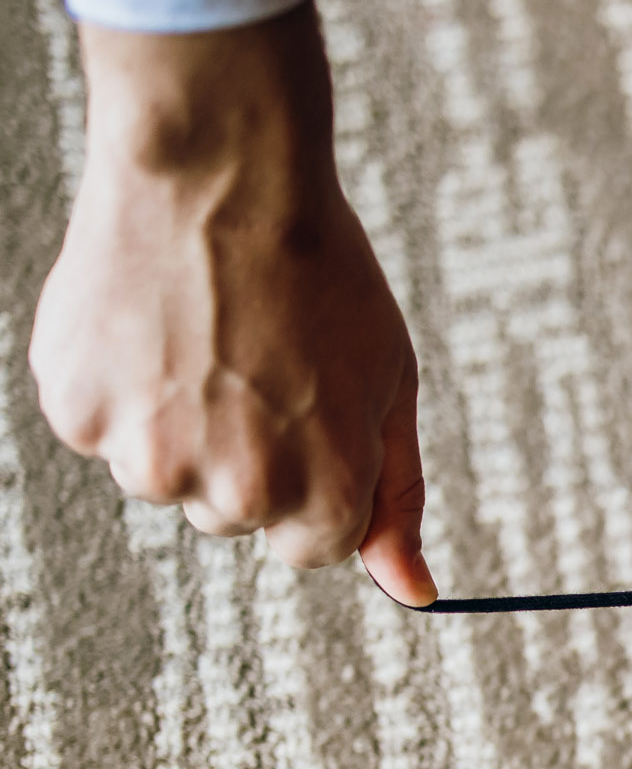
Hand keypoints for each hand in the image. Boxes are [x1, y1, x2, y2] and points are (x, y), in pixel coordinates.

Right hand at [30, 0, 432, 604]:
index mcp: (320, 500)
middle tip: (255, 359)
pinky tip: (149, 323)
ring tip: (203, 334)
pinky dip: (120, 385)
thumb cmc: (319, 274)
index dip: (314, 475)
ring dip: (180, 420)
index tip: (309, 413)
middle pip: (236, 513)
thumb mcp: (388, 387)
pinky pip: (103, 429)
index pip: (311, 547)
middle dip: (249, 452)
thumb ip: (396, 499)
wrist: (219, 175)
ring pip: (165, 474)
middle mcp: (233, 495)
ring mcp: (147, 459)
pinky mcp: (79, 414)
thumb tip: (414, 594)